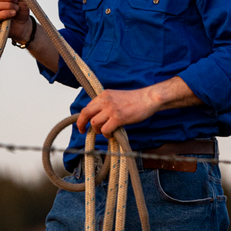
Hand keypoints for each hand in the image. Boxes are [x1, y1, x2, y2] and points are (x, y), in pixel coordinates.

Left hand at [76, 78, 201, 135]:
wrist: (149, 98)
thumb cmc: (135, 100)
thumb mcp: (116, 97)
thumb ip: (106, 104)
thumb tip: (97, 116)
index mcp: (104, 95)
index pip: (87, 106)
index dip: (82, 117)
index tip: (82, 124)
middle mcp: (105, 101)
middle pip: (85, 113)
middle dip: (81, 124)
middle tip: (83, 131)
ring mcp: (111, 109)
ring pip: (94, 123)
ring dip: (97, 130)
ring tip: (104, 132)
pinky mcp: (118, 118)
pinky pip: (105, 130)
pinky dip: (106, 135)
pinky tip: (111, 134)